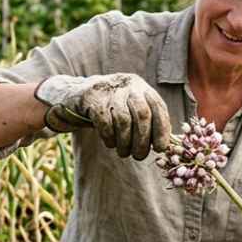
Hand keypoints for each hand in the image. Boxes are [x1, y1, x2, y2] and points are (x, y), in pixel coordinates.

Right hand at [34, 73, 171, 158]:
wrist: (75, 95)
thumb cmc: (110, 109)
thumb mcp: (130, 108)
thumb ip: (147, 122)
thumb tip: (165, 146)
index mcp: (141, 88)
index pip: (158, 107)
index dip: (162, 129)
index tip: (160, 148)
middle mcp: (128, 85)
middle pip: (142, 115)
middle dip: (142, 141)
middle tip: (139, 156)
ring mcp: (109, 90)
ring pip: (124, 121)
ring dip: (125, 142)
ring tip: (124, 152)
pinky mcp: (92, 98)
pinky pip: (105, 122)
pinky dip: (109, 137)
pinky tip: (109, 143)